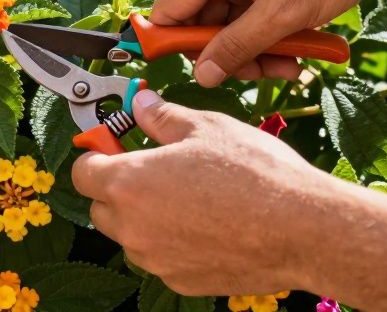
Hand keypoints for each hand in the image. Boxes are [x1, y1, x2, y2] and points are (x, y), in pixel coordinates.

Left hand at [72, 90, 336, 296]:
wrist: (303, 229)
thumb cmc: (255, 174)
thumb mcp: (205, 128)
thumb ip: (161, 117)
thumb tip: (140, 104)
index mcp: (129, 184)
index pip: (82, 172)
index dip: (97, 154)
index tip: (115, 145)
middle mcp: (133, 228)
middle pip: (101, 207)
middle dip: (118, 188)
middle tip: (155, 168)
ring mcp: (156, 260)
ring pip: (131, 237)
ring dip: (144, 218)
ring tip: (189, 197)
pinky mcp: (182, 281)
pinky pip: (161, 259)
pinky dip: (172, 243)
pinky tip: (208, 225)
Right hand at [152, 0, 386, 86]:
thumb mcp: (283, 16)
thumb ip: (237, 47)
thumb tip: (202, 75)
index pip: (169, 12)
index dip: (176, 46)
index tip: (204, 74)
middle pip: (200, 18)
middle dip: (230, 51)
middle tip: (267, 71)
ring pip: (227, 16)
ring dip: (254, 45)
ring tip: (291, 62)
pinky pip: (247, 4)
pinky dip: (265, 27)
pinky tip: (294, 43)